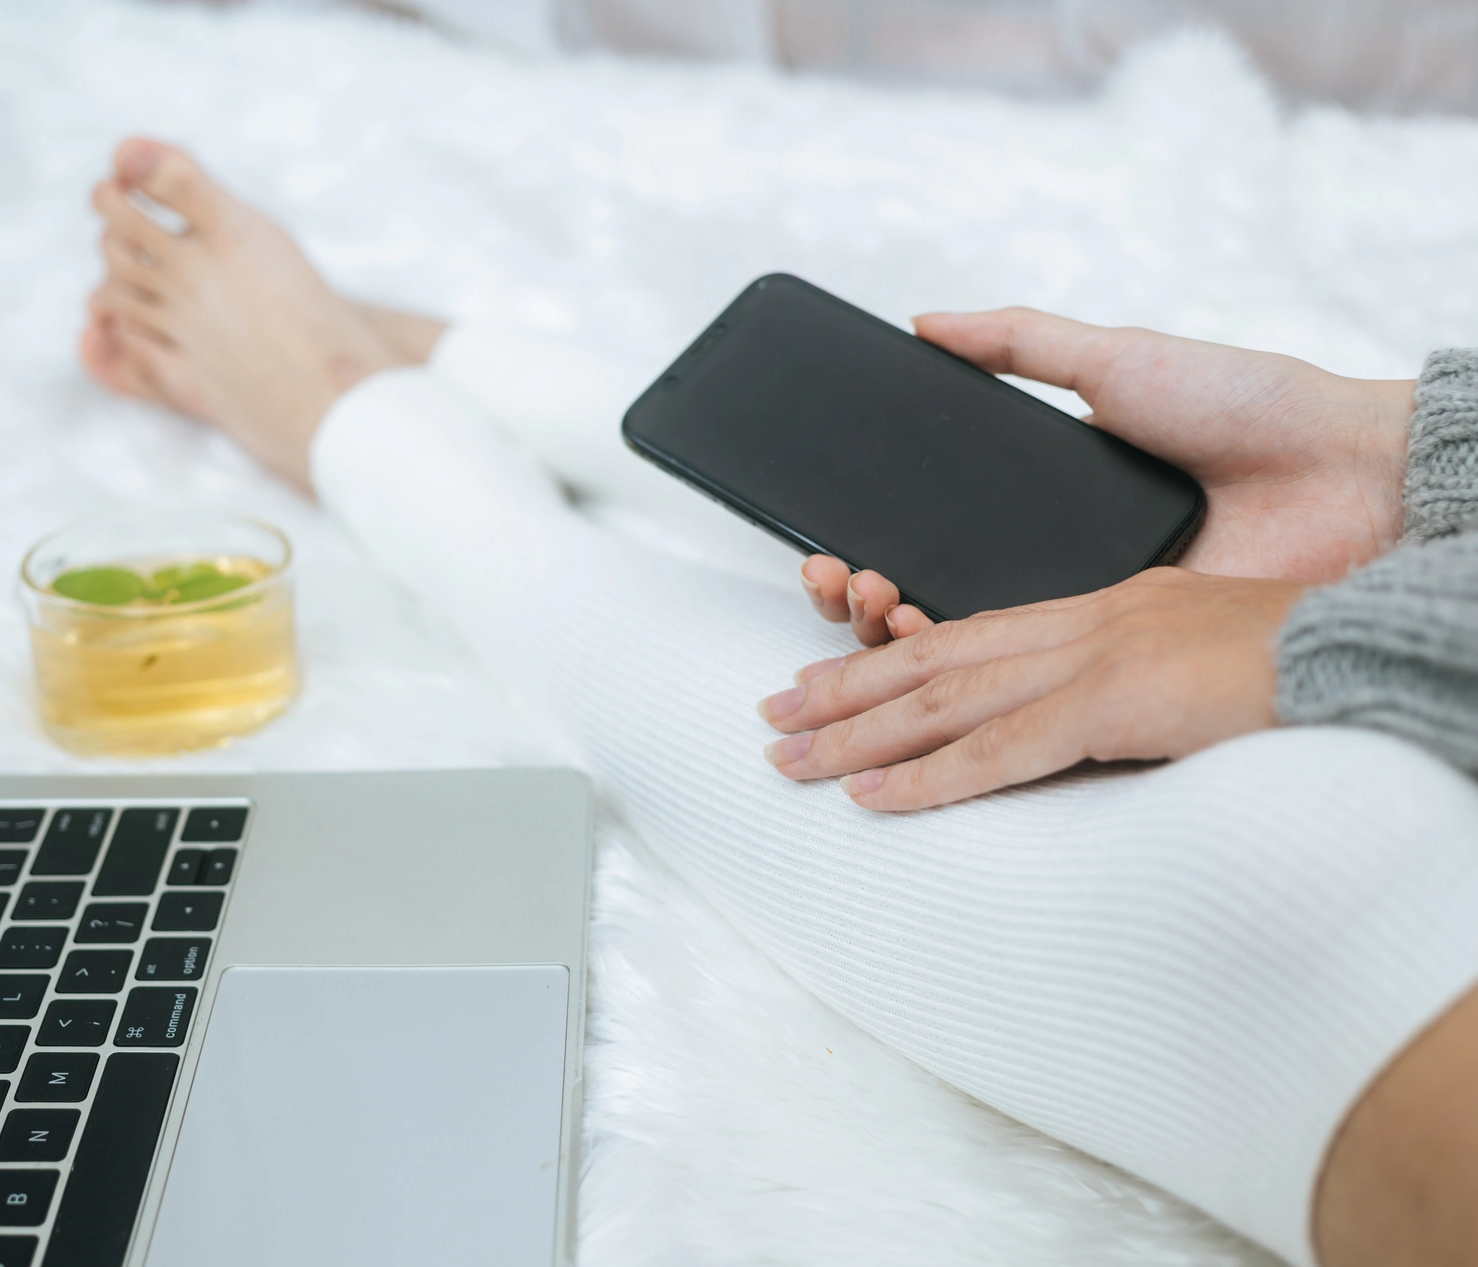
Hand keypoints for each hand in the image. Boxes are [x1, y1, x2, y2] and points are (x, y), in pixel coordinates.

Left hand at [758, 568, 1305, 810]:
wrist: (1363, 648)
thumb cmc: (1296, 664)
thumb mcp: (1189, 671)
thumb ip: (1124, 692)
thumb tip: (1083, 728)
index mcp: (1100, 613)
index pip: (967, 637)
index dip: (888, 660)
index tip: (826, 680)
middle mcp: (1082, 626)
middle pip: (933, 661)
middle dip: (842, 690)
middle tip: (770, 714)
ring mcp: (1094, 658)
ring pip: (944, 701)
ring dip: (856, 735)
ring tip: (786, 758)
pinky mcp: (1114, 700)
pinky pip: (1001, 749)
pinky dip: (928, 775)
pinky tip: (870, 795)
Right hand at [791, 306, 1411, 649]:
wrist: (1340, 472)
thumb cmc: (1247, 407)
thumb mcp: (1116, 358)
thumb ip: (1017, 341)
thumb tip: (924, 321)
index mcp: (1040, 501)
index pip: (926, 534)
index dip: (865, 543)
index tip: (827, 539)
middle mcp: (1049, 565)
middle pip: (922, 597)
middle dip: (855, 596)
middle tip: (833, 573)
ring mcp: (1079, 618)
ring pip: (956, 647)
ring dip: (887, 632)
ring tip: (868, 597)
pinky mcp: (1114, 662)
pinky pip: (1020, 678)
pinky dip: (956, 671)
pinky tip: (919, 635)